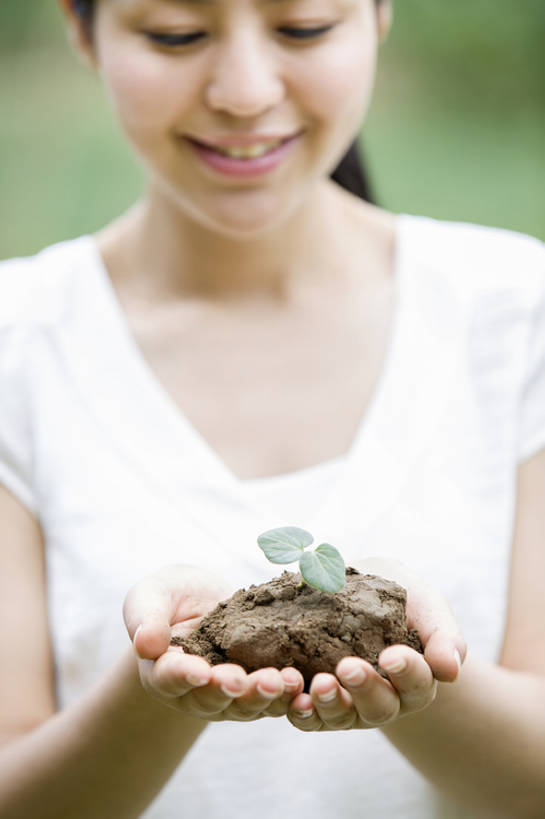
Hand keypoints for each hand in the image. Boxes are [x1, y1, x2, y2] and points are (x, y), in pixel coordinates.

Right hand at [123, 564, 304, 721]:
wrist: (203, 598)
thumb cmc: (170, 596)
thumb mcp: (151, 595)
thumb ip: (145, 617)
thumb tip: (146, 644)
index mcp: (162, 671)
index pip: (170, 678)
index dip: (184, 676)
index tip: (200, 671)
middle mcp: (194, 692)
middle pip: (211, 700)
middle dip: (229, 690)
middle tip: (244, 681)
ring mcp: (228, 695)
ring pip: (245, 705)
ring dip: (264, 696)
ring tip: (283, 680)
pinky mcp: (257, 690)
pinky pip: (272, 699)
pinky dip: (287, 695)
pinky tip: (302, 683)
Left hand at [287, 558, 465, 731]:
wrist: (360, 590)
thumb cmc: (401, 598)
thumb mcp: (426, 605)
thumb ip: (442, 635)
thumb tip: (450, 669)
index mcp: (417, 679)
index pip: (418, 682)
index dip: (407, 672)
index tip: (392, 655)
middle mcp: (387, 700)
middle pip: (380, 707)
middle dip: (365, 689)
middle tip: (348, 667)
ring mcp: (351, 705)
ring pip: (343, 717)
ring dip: (331, 703)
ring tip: (319, 684)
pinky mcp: (319, 704)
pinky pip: (310, 717)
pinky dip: (302, 712)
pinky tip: (295, 698)